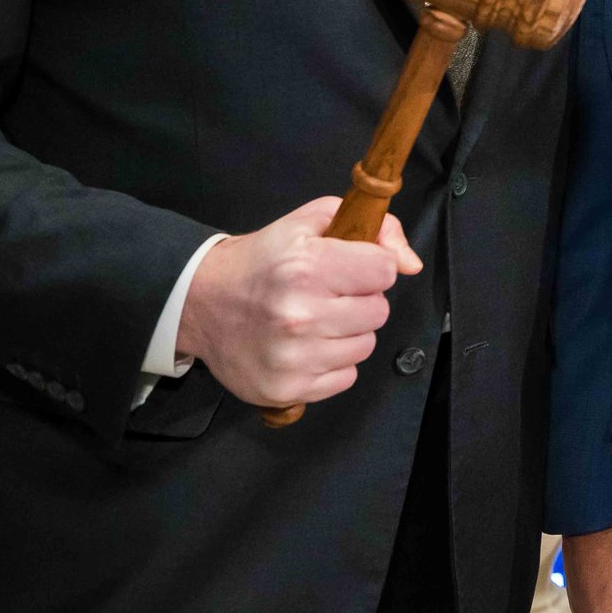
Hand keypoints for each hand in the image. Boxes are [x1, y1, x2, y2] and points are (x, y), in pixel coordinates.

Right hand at [175, 196, 421, 407]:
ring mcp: (294, 357)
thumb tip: (410, 264)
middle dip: (360, 300)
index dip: (372, 267)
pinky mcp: (287, 389)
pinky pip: (346, 377)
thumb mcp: (310, 223)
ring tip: (315, 319)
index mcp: (307, 267)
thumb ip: (372, 228)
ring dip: (348, 333)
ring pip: (365, 346)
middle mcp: (301, 314)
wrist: (201, 302)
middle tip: (328, 294)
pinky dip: (332, 363)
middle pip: (378, 311)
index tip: (350, 268)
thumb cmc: (261, 261)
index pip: (385, 271)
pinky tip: (306, 346)